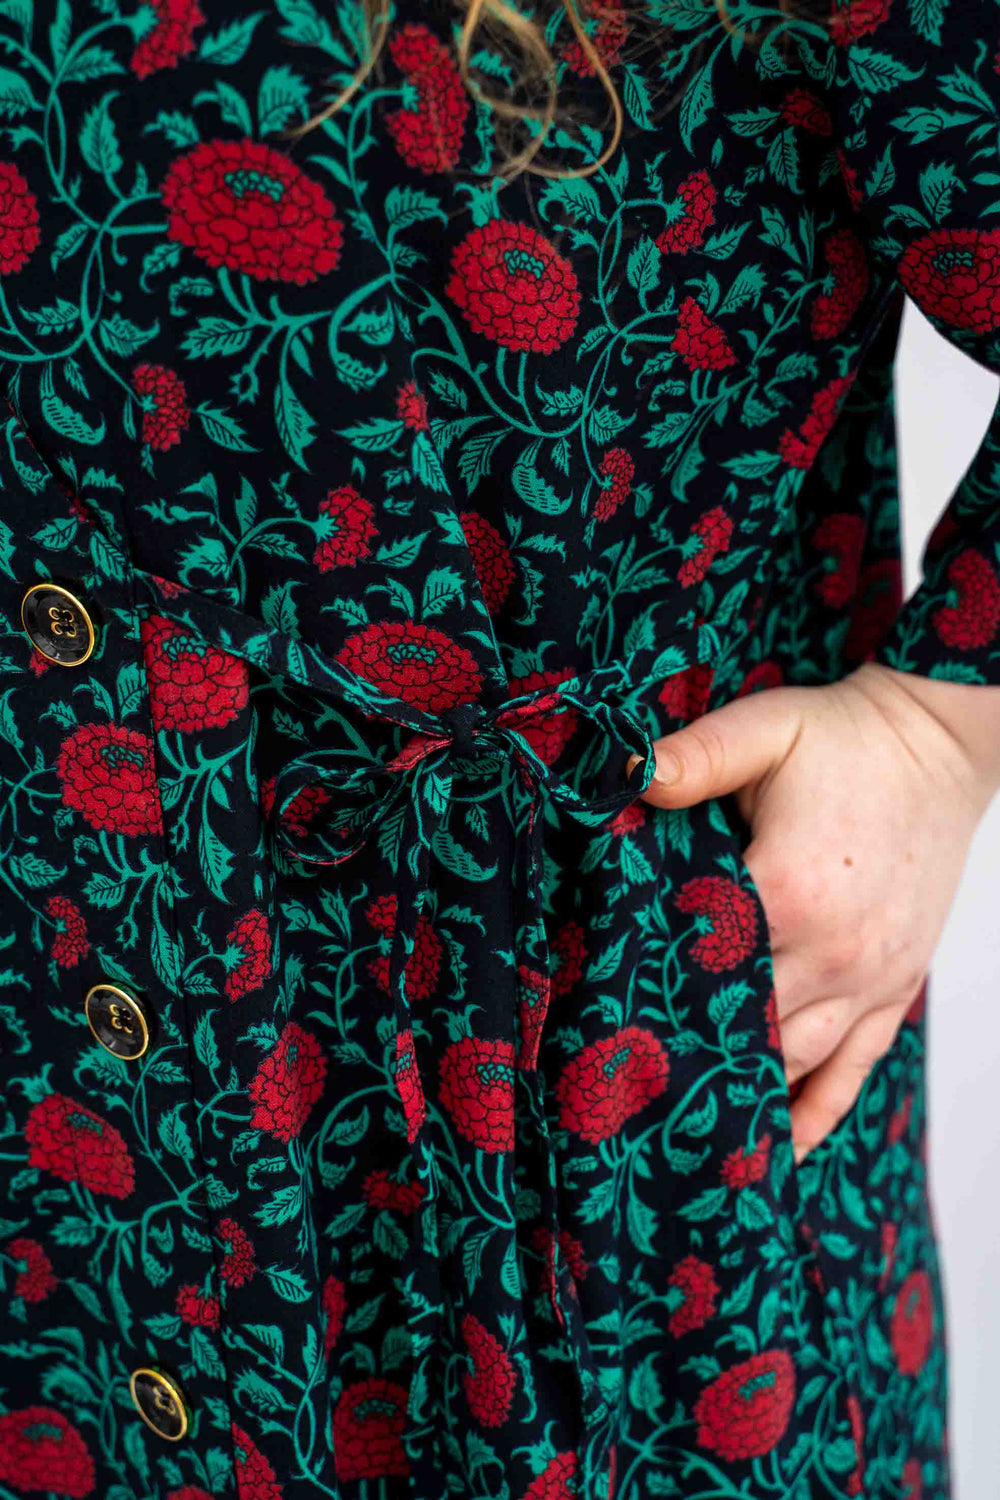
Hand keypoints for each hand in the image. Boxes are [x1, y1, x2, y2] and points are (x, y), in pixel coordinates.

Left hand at [628, 661, 999, 1162]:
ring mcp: (869, 978)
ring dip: (739, 1097)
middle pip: (739, 1026)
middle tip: (611, 1101)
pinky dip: (814, 1115)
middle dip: (680, 1058)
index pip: (699, 962)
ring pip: (792, 1061)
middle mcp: (831, 950)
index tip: (588, 1028)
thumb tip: (624, 773)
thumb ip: (695, 756)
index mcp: (786, 889)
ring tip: (675, 1142)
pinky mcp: (894, 989)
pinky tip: (779, 1150)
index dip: (643, 993)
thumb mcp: (766, 728)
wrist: (939, 745)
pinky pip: (852, 1071)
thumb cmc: (846, 738)